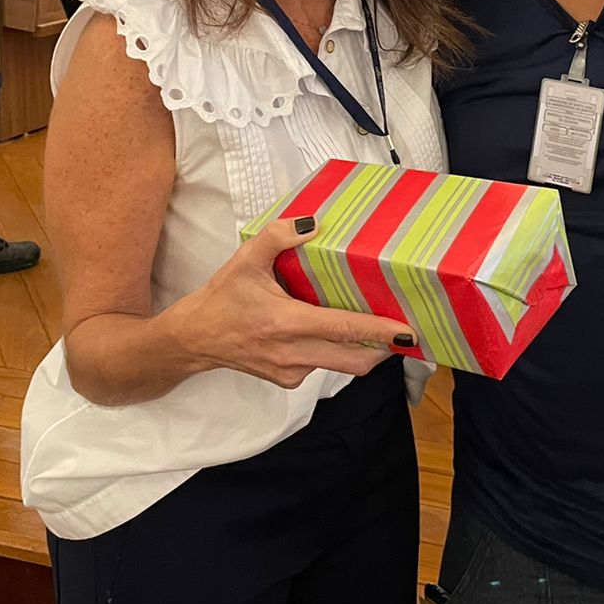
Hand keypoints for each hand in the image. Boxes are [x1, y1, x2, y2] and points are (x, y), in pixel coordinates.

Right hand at [172, 217, 415, 389]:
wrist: (196, 338)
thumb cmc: (223, 299)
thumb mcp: (246, 259)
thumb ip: (279, 236)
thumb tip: (313, 223)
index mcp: (287, 323)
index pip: (343, 328)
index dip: (379, 330)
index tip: (407, 330)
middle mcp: (293, 352)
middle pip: (354, 361)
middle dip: (384, 349)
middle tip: (403, 332)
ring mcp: (291, 371)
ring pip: (340, 365)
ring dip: (361, 350)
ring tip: (374, 328)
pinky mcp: (287, 380)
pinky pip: (321, 368)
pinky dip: (335, 353)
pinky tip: (332, 334)